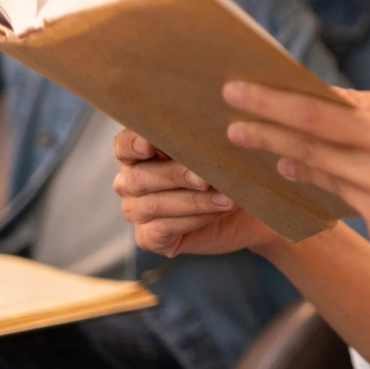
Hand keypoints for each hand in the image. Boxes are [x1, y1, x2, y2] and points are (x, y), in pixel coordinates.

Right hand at [113, 127, 279, 256]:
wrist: (245, 207)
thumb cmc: (227, 168)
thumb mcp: (217, 148)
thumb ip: (203, 137)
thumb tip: (211, 131)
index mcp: (139, 151)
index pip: (124, 145)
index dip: (133, 144)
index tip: (149, 145)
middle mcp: (131, 181)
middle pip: (139, 177)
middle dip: (175, 176)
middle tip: (206, 178)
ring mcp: (136, 210)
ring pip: (155, 205)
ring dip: (194, 200)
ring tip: (227, 198)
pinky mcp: (148, 237)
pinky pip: (164, 229)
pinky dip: (195, 219)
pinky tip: (220, 211)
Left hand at [222, 84, 369, 277]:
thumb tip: (331, 98)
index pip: (318, 117)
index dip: (271, 104)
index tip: (236, 92)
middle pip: (309, 152)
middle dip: (265, 135)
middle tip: (230, 122)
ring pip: (328, 181)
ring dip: (297, 164)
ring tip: (270, 151)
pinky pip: (356, 209)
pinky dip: (347, 191)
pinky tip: (340, 182)